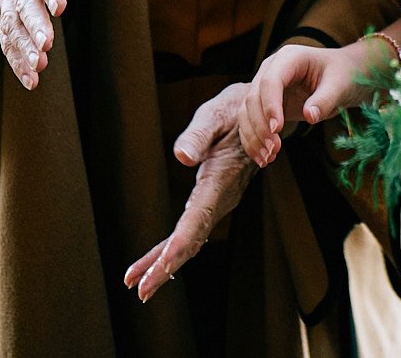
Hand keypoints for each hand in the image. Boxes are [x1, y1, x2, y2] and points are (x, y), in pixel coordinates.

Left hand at [123, 83, 254, 301]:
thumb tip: (181, 157)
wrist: (263, 113)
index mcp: (220, 179)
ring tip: (136, 284)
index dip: (178, 246)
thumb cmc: (235, 109)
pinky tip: (155, 261)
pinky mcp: (212, 201)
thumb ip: (197, 135)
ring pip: (191, 239)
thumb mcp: (216, 113)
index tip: (162, 268)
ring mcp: (219, 202)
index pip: (197, 219)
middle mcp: (221, 198)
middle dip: (166, 266)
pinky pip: (192, 230)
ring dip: (165, 263)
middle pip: (193, 239)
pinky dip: (172, 248)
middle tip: (140, 290)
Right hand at [238, 39, 389, 168]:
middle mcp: (271, 70)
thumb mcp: (340, 85)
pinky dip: (253, 142)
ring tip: (268, 159)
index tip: (278, 129)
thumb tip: (310, 116)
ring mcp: (265, 88)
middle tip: (274, 150)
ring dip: (254, 138)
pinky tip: (263, 159)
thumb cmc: (343, 75)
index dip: (270, 105)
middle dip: (261, 126)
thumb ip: (325, 99)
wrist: (343, 76)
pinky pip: (251, 123)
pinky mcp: (265, 105)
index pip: (270, 81)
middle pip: (253, 98)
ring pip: (246, 113)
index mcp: (289, 58)